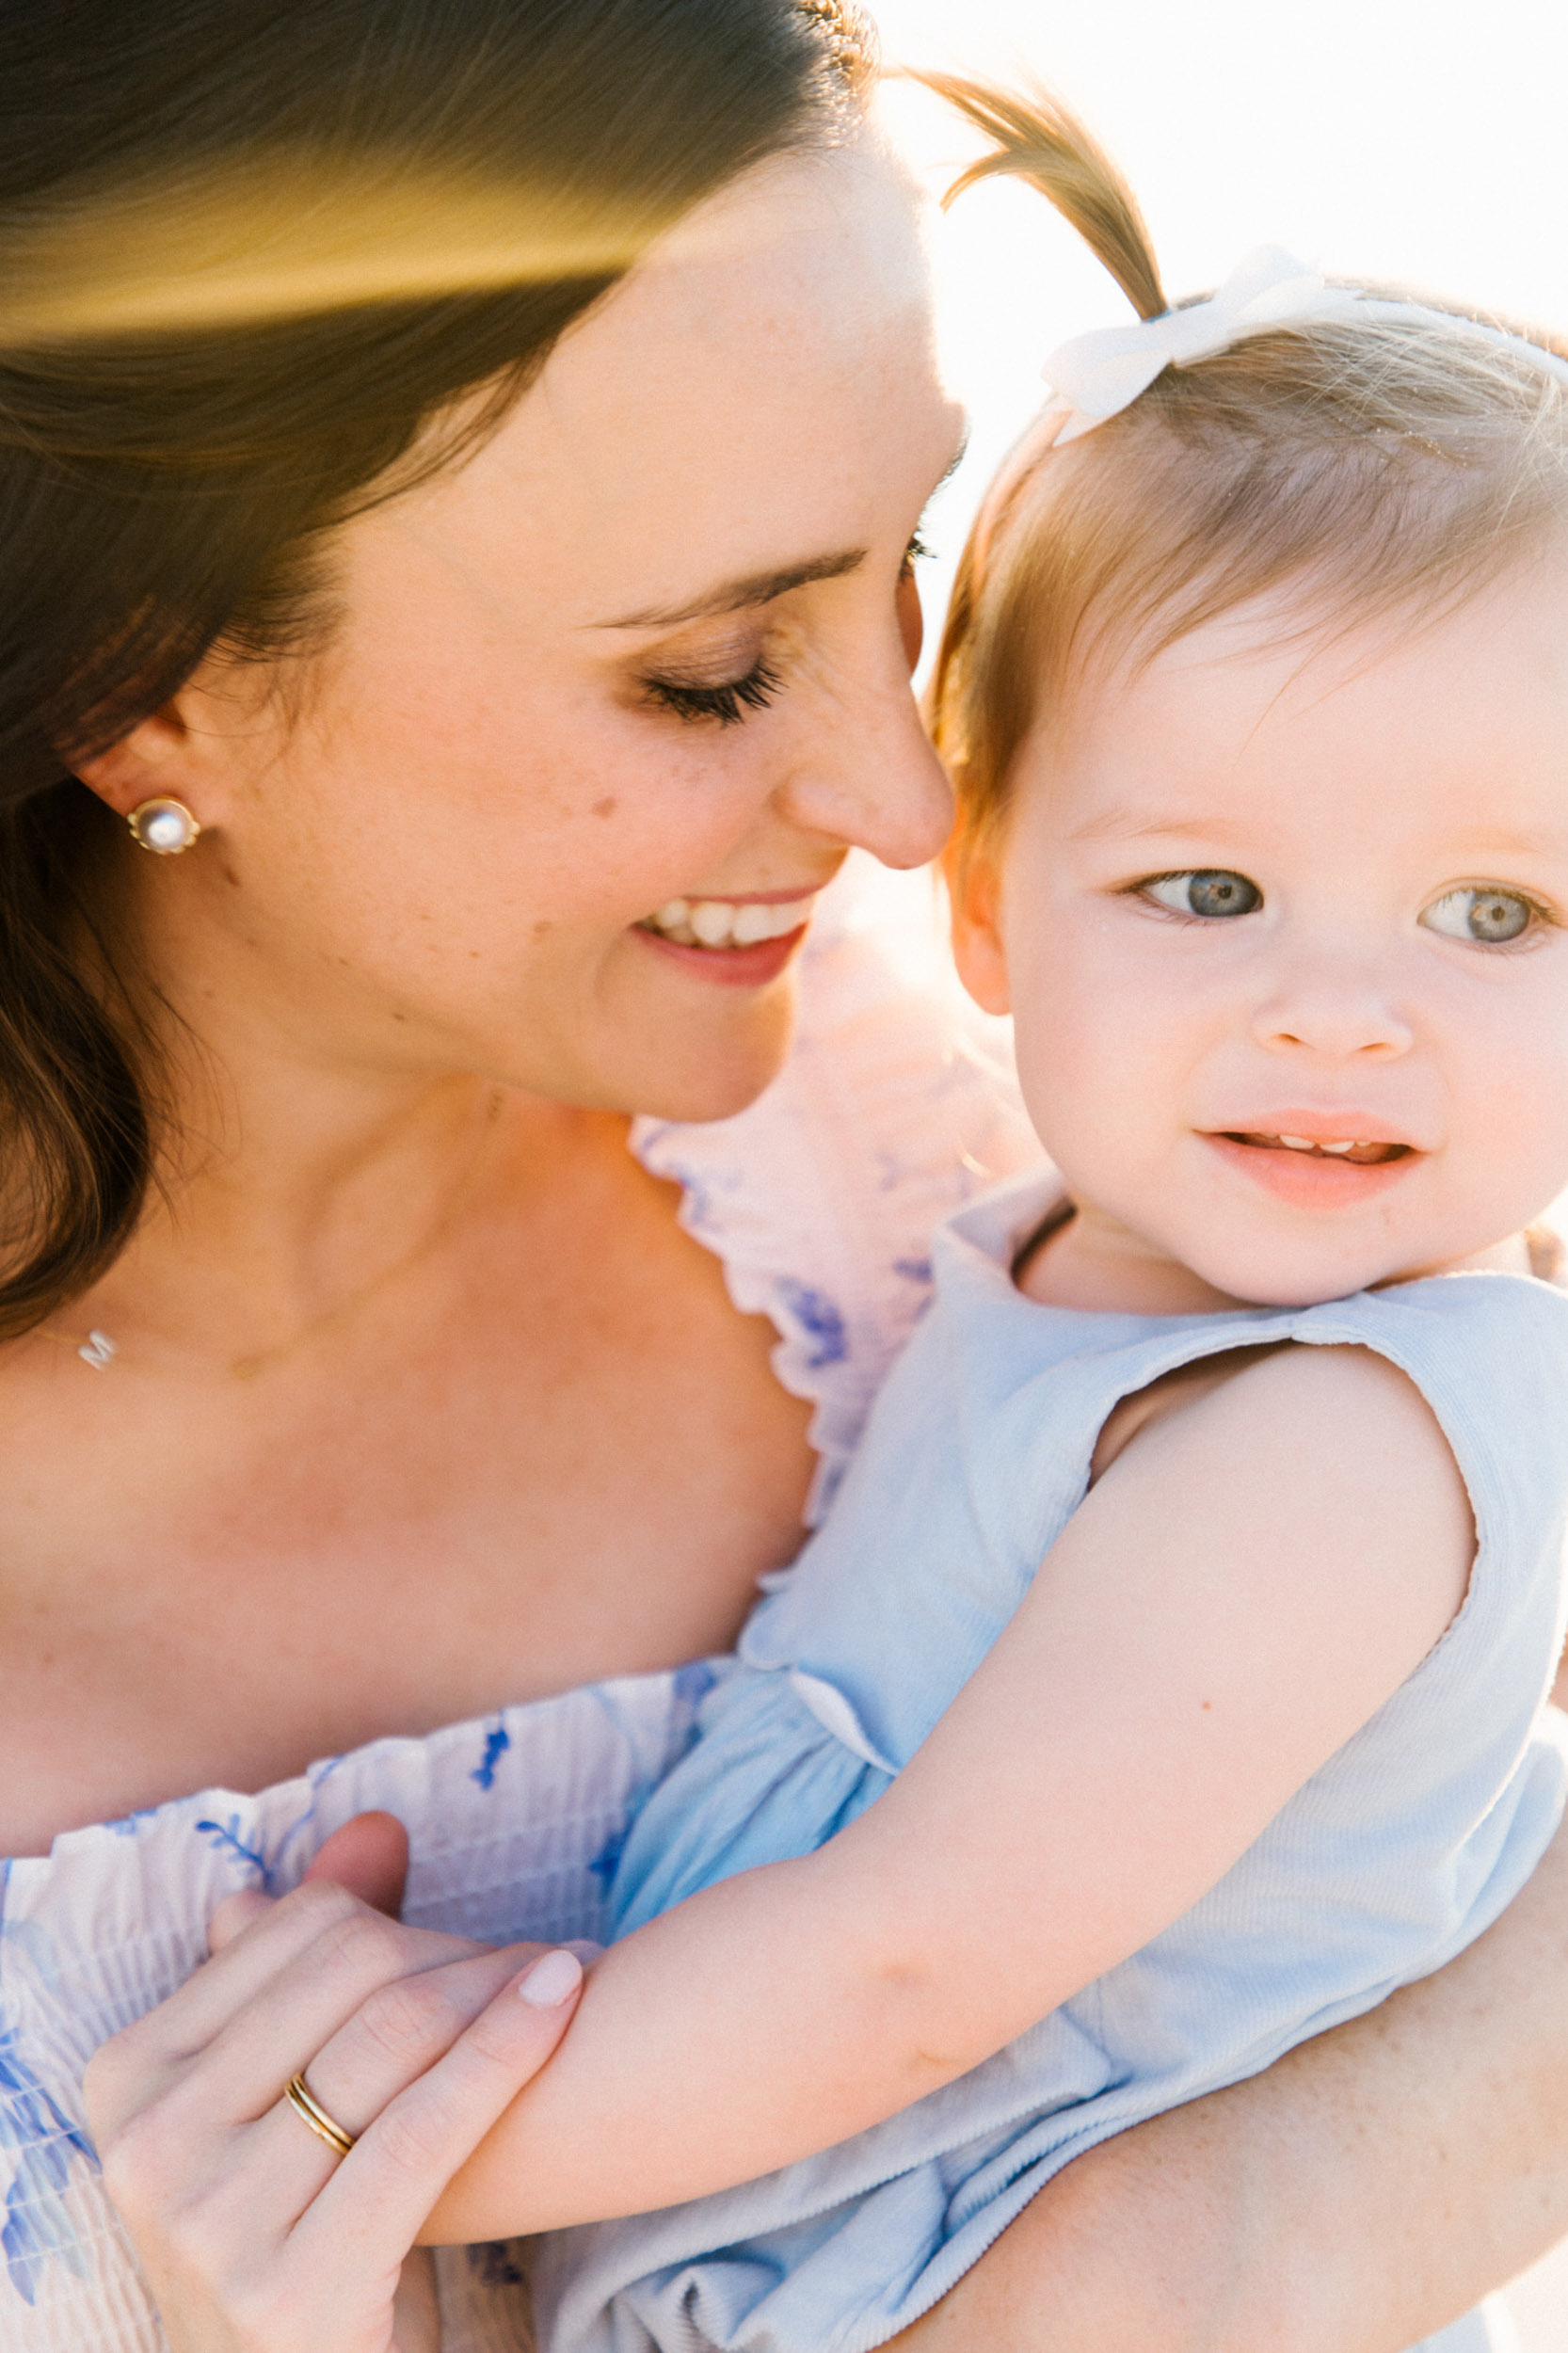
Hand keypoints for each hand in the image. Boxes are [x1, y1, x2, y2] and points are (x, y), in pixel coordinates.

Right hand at [85, 1814, 587, 2352]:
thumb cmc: (303, 2225)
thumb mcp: (286, 2093)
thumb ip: (316, 1958)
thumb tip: (377, 1826)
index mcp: (127, 2075)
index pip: (299, 1934)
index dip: (399, 1922)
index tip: (471, 1938)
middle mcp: (145, 2145)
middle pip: (351, 1975)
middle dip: (460, 1954)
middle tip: (543, 1960)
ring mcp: (208, 2222)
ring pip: (393, 2040)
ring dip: (500, 1992)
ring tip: (569, 1977)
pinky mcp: (291, 2289)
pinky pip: (425, 2129)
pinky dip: (508, 2049)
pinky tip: (567, 2000)